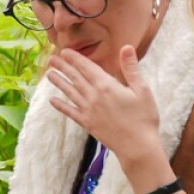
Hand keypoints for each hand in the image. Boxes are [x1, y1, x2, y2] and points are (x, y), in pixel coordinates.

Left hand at [46, 45, 161, 163]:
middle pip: (75, 78)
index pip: (87, 67)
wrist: (137, 147)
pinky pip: (70, 112)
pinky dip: (60, 106)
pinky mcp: (87, 123)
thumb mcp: (143, 90)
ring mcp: (88, 111)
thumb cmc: (144, 118)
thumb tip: (126, 47)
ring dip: (59, 82)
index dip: (75, 58)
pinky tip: (52, 101)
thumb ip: (131, 68)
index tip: (65, 51)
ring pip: (70, 92)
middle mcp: (94, 96)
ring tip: (49, 74)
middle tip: (52, 59)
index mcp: (107, 86)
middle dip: (63, 67)